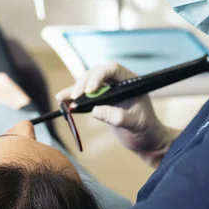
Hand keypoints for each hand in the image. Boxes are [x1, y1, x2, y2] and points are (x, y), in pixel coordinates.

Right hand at [56, 63, 175, 166]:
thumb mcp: (135, 124)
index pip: (112, 69)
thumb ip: (118, 117)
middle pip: (96, 74)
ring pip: (87, 83)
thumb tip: (95, 111)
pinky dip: (73, 97)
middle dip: (83, 83)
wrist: (145, 139)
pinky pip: (84, 95)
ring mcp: (107, 90)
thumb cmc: (145, 129)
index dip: (98, 76)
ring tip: (62, 98)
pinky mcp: (99, 100)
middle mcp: (117, 82)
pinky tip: (62, 99)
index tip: (89, 91)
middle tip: (75, 96)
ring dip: (75, 89)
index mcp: (130, 81)